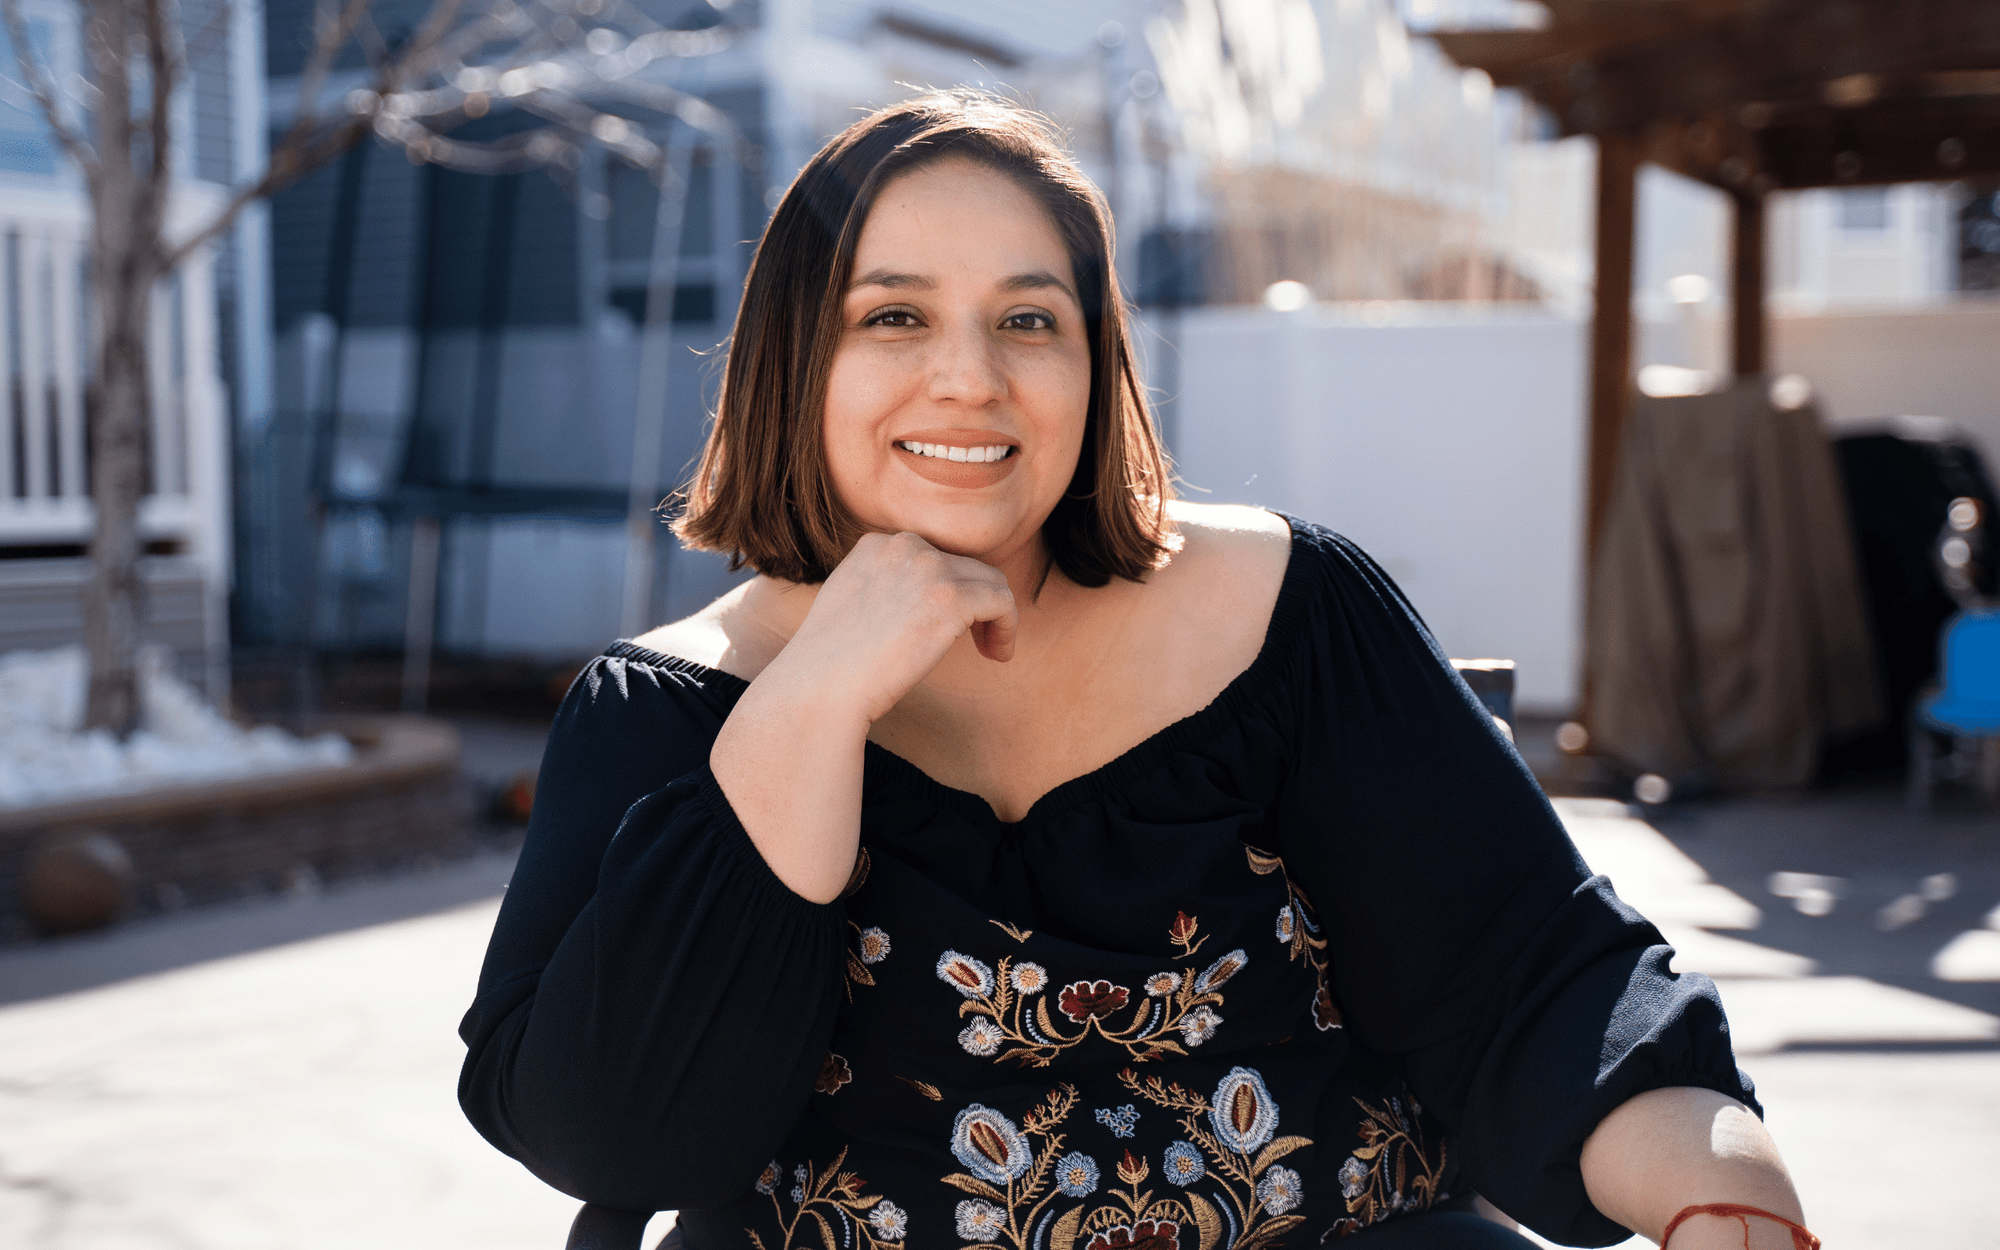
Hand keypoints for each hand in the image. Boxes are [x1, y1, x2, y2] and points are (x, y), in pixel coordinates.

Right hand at [764, 530, 1018, 725]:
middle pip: (966, 567)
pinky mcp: (951, 597)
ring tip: (990, 649)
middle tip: (974, 641)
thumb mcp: (850, 605)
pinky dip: (1008, 629)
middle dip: (974, 603)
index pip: (934, 557)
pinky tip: (998, 655)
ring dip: (996, 616)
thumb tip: (923, 603)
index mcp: (876, 545)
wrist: (821, 686)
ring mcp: (928, 568)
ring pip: (991, 581)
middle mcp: (904, 546)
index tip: (944, 626)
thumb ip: (884, 588)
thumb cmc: (831, 664)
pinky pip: (1003, 602)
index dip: (947, 592)